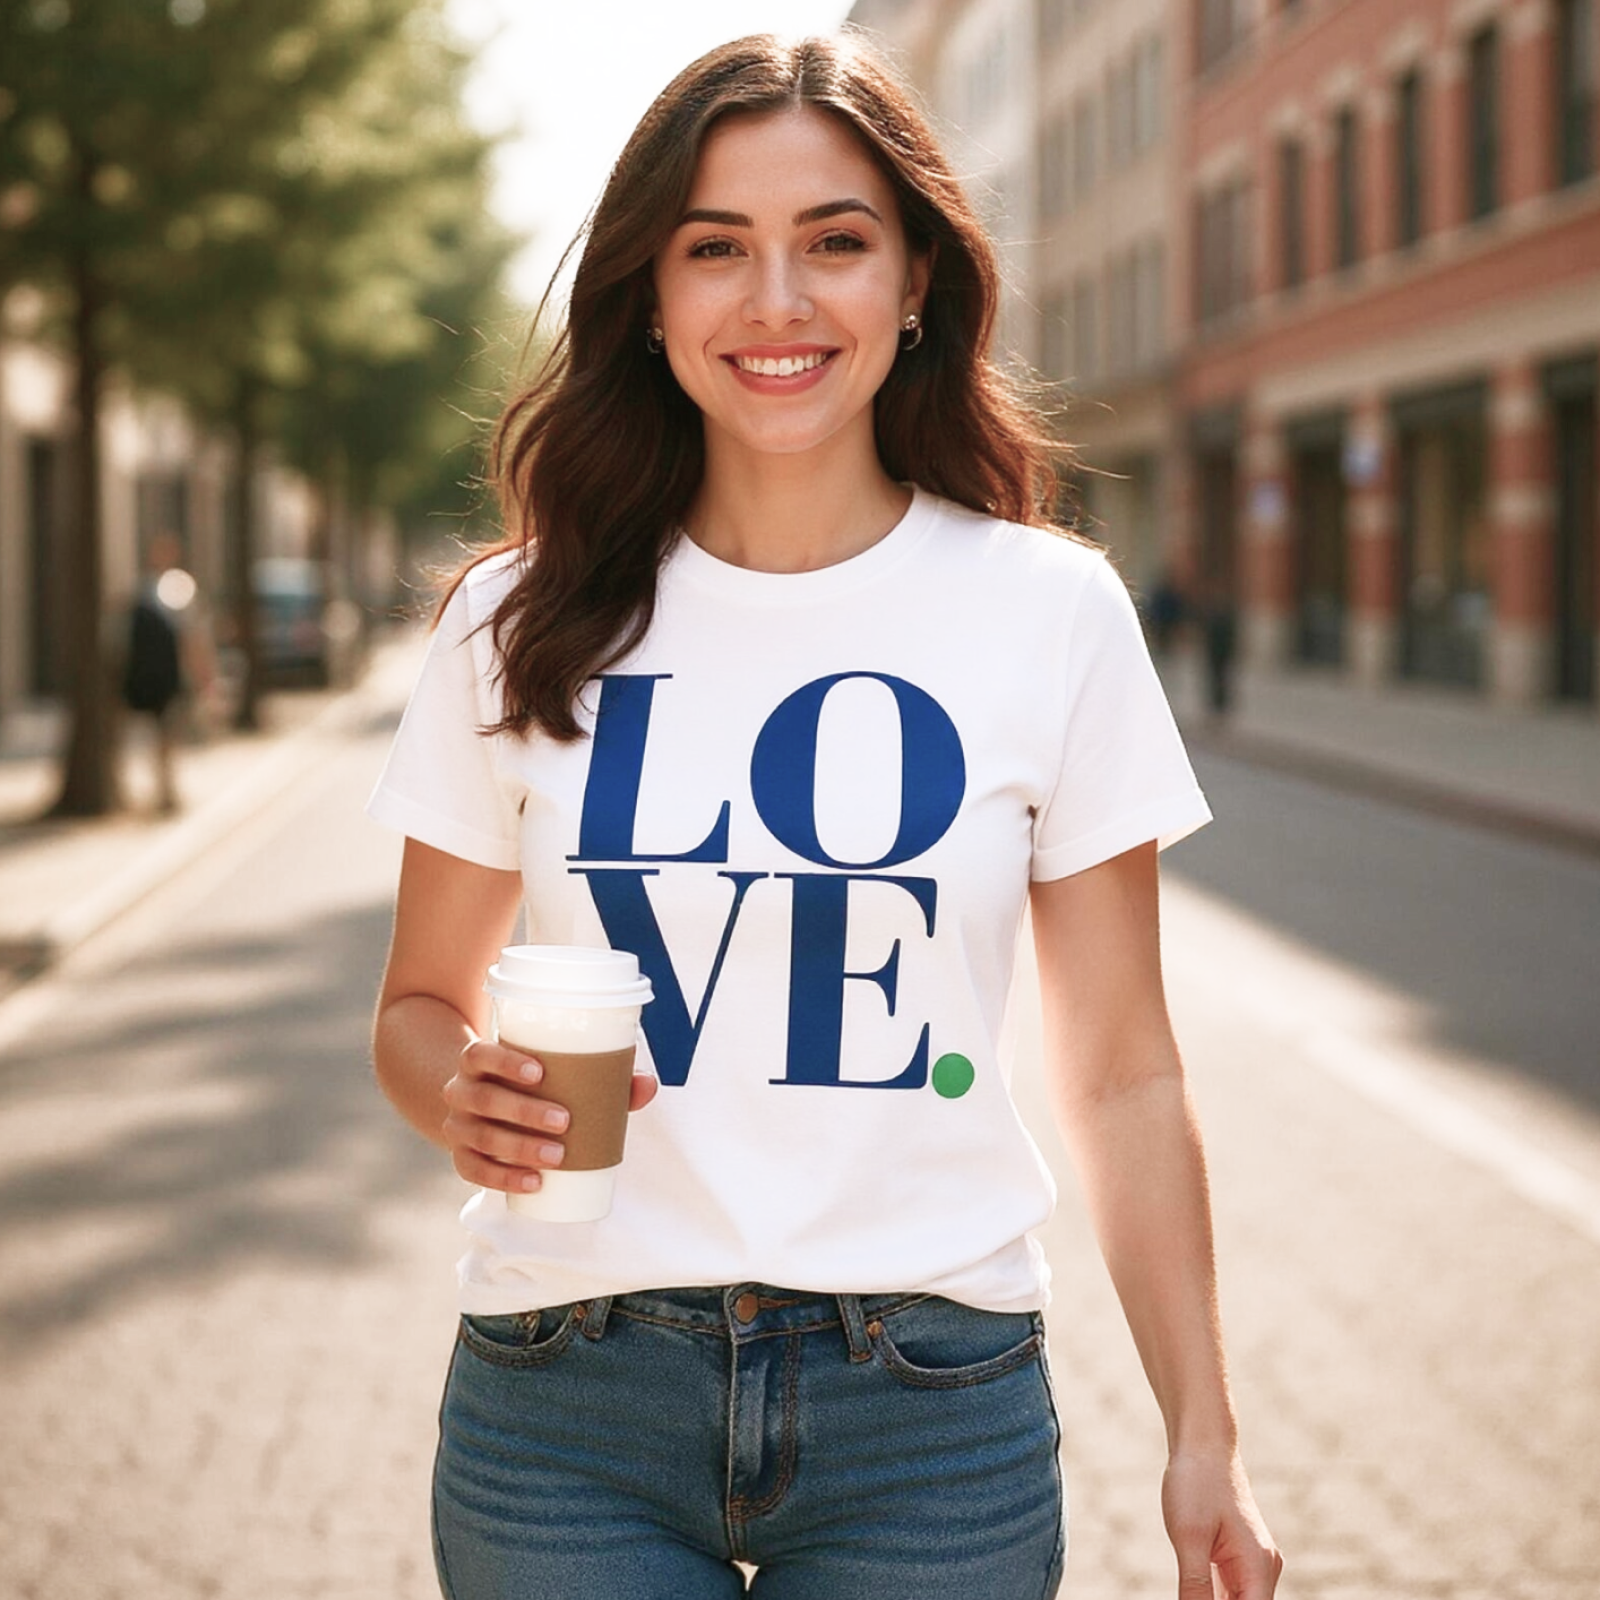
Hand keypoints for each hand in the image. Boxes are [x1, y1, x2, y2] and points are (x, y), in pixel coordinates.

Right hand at [441, 1039, 657, 1193]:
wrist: (483, 1105)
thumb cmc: (531, 1084)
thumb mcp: (554, 1072)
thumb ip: (602, 1075)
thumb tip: (649, 1085)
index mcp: (479, 1060)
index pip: (481, 1054)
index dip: (506, 1062)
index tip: (541, 1073)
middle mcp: (461, 1091)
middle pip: (484, 1099)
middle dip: (524, 1111)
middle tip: (565, 1121)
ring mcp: (457, 1126)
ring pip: (480, 1137)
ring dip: (519, 1148)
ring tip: (557, 1157)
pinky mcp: (461, 1156)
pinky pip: (473, 1170)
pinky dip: (503, 1179)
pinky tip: (533, 1184)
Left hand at [1162, 1449, 1281, 1598]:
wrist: (1202, 1443)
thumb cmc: (1195, 1483)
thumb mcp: (1189, 1537)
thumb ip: (1195, 1587)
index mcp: (1259, 1568)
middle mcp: (1262, 1570)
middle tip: (1191, 1599)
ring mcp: (1251, 1563)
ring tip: (1191, 1596)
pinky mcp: (1237, 1557)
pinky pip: (1227, 1592)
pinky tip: (1193, 1597)